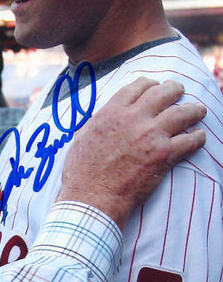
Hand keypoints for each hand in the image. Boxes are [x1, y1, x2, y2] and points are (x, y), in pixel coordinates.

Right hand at [58, 78, 205, 226]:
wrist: (92, 196)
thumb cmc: (82, 171)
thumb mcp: (82, 137)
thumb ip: (98, 122)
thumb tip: (103, 118)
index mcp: (112, 111)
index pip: (138, 86)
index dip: (150, 84)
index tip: (155, 87)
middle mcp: (133, 118)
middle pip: (164, 93)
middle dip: (175, 89)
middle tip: (179, 91)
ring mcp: (151, 136)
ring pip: (183, 113)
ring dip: (194, 110)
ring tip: (198, 110)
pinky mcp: (164, 155)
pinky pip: (190, 141)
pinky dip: (198, 137)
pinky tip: (199, 137)